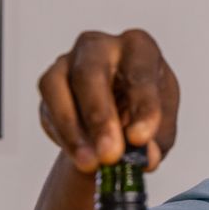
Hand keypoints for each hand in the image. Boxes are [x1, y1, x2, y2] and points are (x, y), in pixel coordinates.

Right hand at [38, 29, 179, 172]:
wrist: (120, 118)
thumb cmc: (144, 112)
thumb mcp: (161, 130)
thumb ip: (156, 143)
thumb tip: (145, 157)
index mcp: (139, 48)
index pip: (141, 73)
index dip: (142, 107)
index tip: (141, 139)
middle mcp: (101, 46)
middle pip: (91, 72)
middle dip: (99, 117)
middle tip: (109, 154)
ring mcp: (69, 61)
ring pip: (57, 86)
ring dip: (73, 129)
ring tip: (91, 163)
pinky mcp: (49, 83)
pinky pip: (47, 108)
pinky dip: (63, 135)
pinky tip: (81, 155)